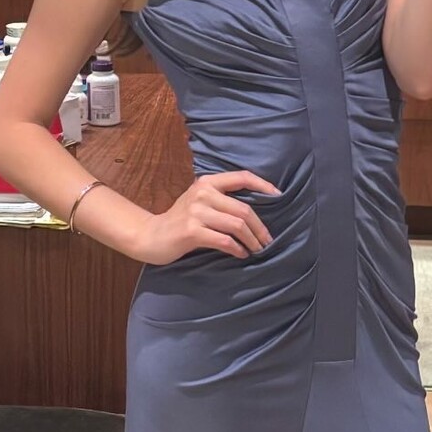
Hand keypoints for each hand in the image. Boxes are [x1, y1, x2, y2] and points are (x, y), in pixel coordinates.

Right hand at [136, 169, 280, 264]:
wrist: (152, 236)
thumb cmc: (181, 221)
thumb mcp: (200, 201)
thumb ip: (222, 199)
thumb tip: (255, 210)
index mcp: (207, 182)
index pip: (242, 177)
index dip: (263, 185)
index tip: (279, 196)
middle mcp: (203, 193)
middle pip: (244, 209)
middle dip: (260, 228)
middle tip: (267, 241)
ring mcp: (196, 212)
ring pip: (237, 226)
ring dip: (251, 240)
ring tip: (257, 249)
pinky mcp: (191, 231)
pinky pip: (224, 241)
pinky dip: (237, 249)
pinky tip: (241, 254)